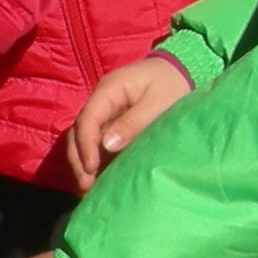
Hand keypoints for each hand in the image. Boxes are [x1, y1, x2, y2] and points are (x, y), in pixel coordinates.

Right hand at [68, 54, 190, 190]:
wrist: (180, 69)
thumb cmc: (171, 83)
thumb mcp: (159, 102)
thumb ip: (134, 122)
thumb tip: (107, 145)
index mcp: (109, 90)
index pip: (88, 118)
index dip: (86, 145)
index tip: (91, 168)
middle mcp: (100, 100)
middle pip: (78, 130)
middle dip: (79, 158)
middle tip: (85, 186)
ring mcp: (103, 111)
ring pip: (82, 137)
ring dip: (83, 161)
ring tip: (87, 187)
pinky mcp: (110, 121)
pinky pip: (96, 140)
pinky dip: (94, 158)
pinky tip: (97, 176)